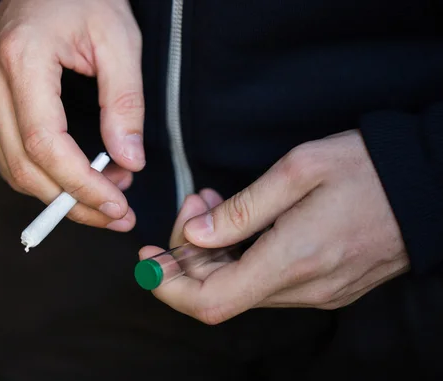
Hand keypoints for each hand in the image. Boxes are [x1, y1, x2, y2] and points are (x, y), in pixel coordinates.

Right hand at [0, 0, 143, 230]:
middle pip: (24, 167)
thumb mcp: (119, 41)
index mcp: (21, 59)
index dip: (81, 185)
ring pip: (14, 168)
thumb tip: (129, 162)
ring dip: (62, 195)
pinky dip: (46, 177)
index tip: (118, 206)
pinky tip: (81, 180)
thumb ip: (124, 102)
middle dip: (74, 203)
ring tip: (109, 196)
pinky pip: (11, 155)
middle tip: (118, 215)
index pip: (44, 144)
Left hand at [140, 130, 409, 324]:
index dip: (169, 286)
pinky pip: (266, 282)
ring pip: (241, 286)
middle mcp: (303, 287)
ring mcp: (317, 291)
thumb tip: (194, 236)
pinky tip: (240, 221)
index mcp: (292, 259)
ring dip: (215, 252)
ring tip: (214, 204)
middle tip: (193, 204)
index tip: (147, 258)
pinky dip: (240, 256)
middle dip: (190, 253)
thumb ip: (240, 210)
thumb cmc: (366, 169)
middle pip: (220, 293)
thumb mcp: (298, 171)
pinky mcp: (325, 286)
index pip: (210, 301)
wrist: (426, 184)